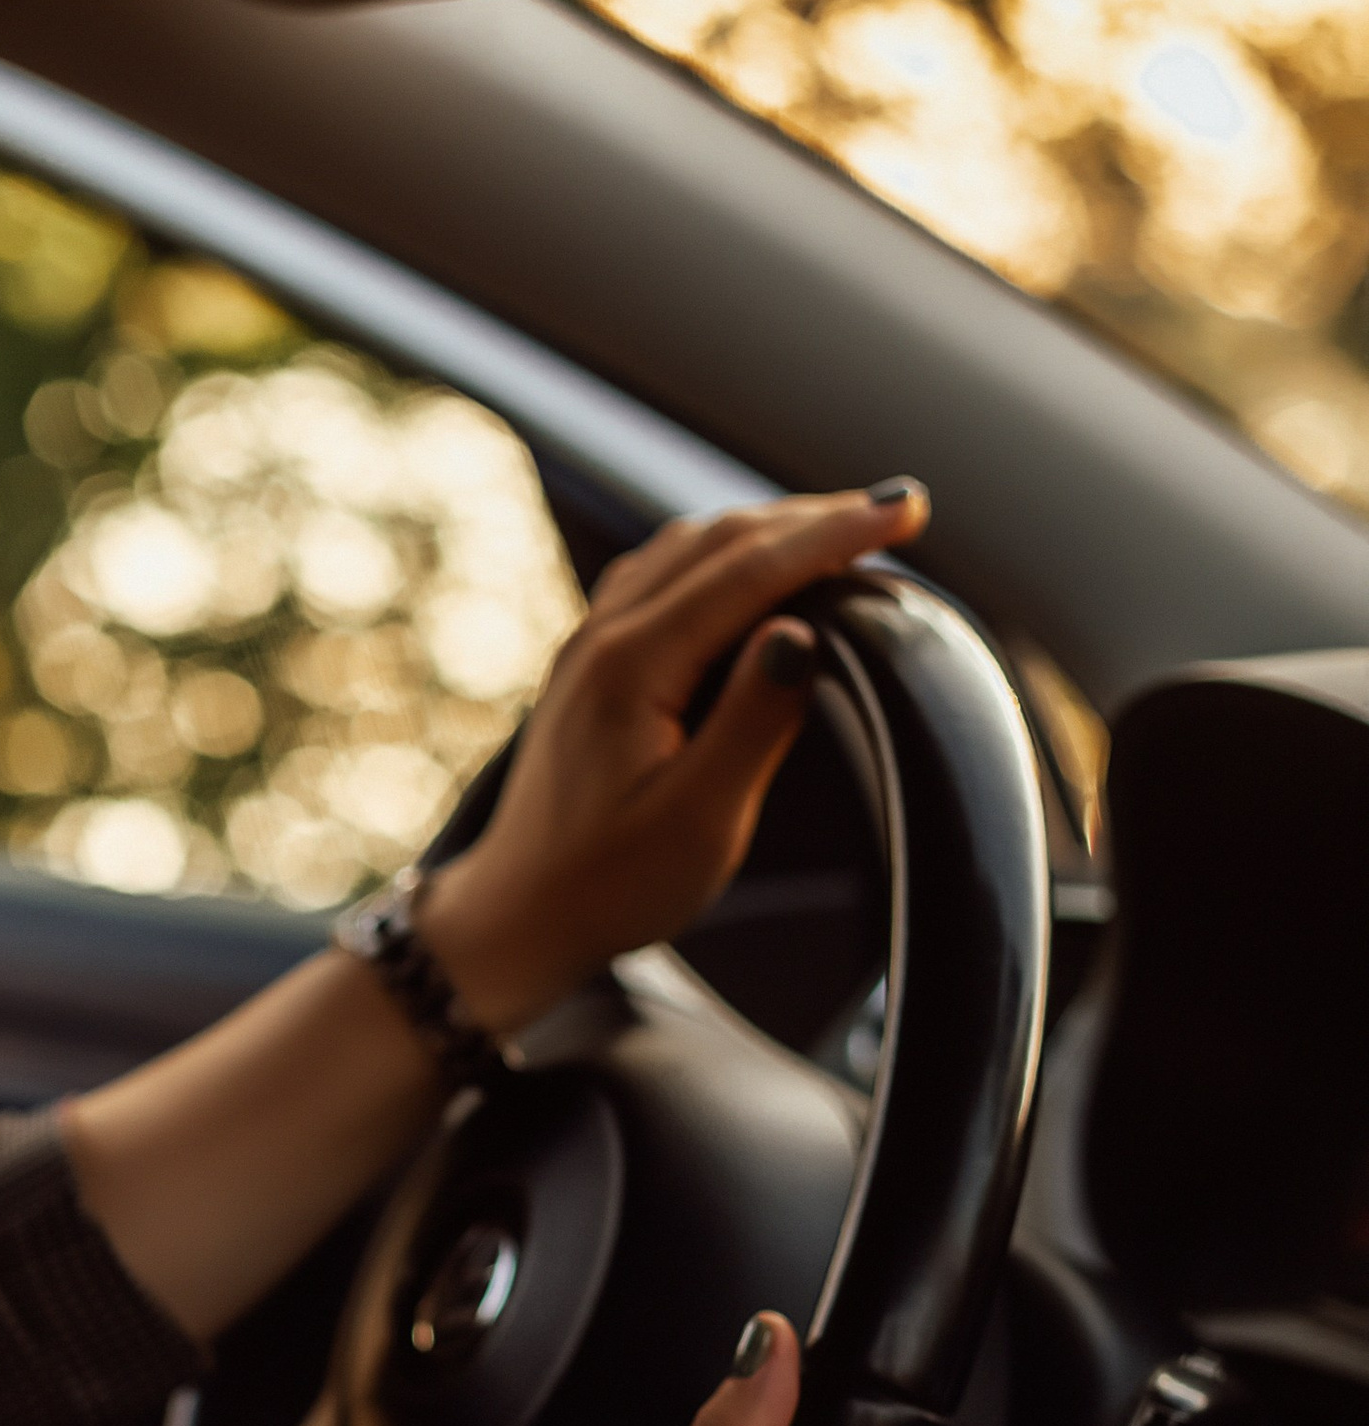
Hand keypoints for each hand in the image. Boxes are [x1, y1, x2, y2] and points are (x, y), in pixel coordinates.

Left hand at [418, 481, 929, 1029]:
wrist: (520, 915)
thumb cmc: (613, 884)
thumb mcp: (700, 820)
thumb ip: (753, 722)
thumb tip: (802, 633)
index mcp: (632, 667)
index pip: (749, 571)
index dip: (834, 535)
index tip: (904, 513)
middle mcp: (603, 638)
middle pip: (719, 541)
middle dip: (814, 518)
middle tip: (897, 509)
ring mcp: (589, 646)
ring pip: (687, 549)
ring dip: (770, 528)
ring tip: (843, 527)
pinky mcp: (590, 666)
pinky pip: (662, 576)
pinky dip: (725, 554)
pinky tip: (754, 564)